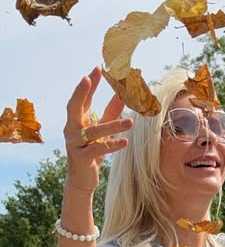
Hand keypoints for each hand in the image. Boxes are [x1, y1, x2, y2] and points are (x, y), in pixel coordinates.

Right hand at [64, 67, 131, 194]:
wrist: (82, 178)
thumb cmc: (93, 149)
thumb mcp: (103, 129)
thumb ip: (111, 113)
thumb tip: (123, 95)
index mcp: (77, 120)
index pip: (81, 98)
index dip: (89, 84)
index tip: (97, 68)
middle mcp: (72, 129)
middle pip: (73, 107)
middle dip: (81, 92)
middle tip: (89, 77)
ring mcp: (75, 143)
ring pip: (93, 131)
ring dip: (113, 125)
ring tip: (131, 122)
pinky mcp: (81, 158)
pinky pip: (98, 149)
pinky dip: (112, 145)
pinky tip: (125, 142)